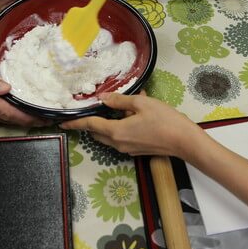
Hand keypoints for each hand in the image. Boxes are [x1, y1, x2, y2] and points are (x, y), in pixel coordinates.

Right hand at [0, 59, 47, 125]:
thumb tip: (7, 89)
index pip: (7, 111)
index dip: (27, 117)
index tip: (45, 119)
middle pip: (6, 120)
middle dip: (27, 120)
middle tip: (47, 118)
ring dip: (17, 119)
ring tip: (36, 115)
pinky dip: (4, 117)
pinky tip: (14, 111)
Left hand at [60, 93, 203, 158]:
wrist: (184, 141)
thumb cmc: (165, 120)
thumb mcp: (142, 103)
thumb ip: (120, 101)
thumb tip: (104, 98)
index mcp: (117, 132)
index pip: (90, 126)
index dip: (75, 123)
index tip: (62, 122)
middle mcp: (118, 143)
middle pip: (97, 133)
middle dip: (90, 123)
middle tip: (87, 111)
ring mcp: (127, 149)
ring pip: (108, 137)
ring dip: (106, 126)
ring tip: (113, 110)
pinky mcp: (136, 150)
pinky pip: (120, 139)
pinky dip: (118, 128)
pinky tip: (130, 116)